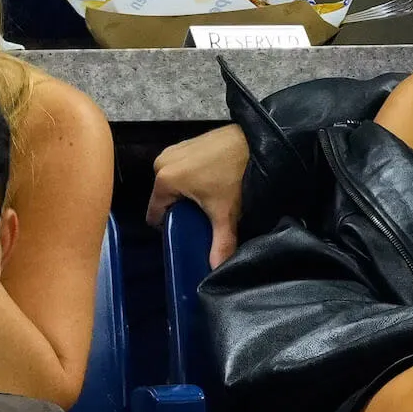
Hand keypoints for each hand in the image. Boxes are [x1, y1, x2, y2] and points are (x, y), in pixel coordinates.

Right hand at [147, 125, 249, 267]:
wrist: (258, 142)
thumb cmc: (237, 174)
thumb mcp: (227, 212)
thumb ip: (221, 242)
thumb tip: (216, 269)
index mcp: (164, 180)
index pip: (154, 214)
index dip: (170, 227)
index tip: (189, 230)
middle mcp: (162, 162)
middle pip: (164, 198)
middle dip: (181, 209)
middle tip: (204, 215)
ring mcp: (173, 150)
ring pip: (173, 183)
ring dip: (188, 193)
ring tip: (210, 198)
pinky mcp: (186, 143)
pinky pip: (181, 168)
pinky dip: (193, 177)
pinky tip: (212, 182)